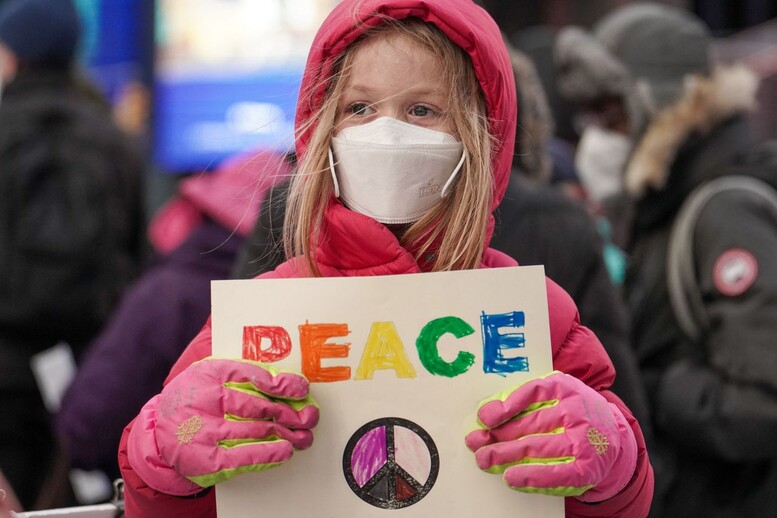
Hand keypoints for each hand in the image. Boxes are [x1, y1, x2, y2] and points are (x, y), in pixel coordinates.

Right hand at [128, 357, 318, 494]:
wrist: (159, 432)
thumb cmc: (194, 398)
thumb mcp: (212, 374)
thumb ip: (246, 375)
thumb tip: (286, 385)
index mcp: (209, 374)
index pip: (252, 375)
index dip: (282, 384)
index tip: (302, 389)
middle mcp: (204, 401)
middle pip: (257, 406)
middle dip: (288, 412)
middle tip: (308, 416)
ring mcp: (203, 432)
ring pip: (255, 431)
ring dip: (286, 433)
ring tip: (303, 434)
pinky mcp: (205, 459)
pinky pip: (243, 457)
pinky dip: (268, 454)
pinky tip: (285, 450)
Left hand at [465, 371, 635, 501]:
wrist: (612, 435)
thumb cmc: (572, 413)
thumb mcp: (555, 396)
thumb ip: (526, 400)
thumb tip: (488, 414)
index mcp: (566, 387)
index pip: (534, 392)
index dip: (507, 404)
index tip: (485, 417)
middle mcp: (577, 410)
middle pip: (531, 423)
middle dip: (498, 435)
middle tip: (474, 442)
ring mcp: (584, 439)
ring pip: (538, 447)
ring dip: (506, 455)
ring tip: (484, 458)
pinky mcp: (589, 466)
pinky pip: (557, 473)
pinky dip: (532, 476)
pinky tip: (511, 476)